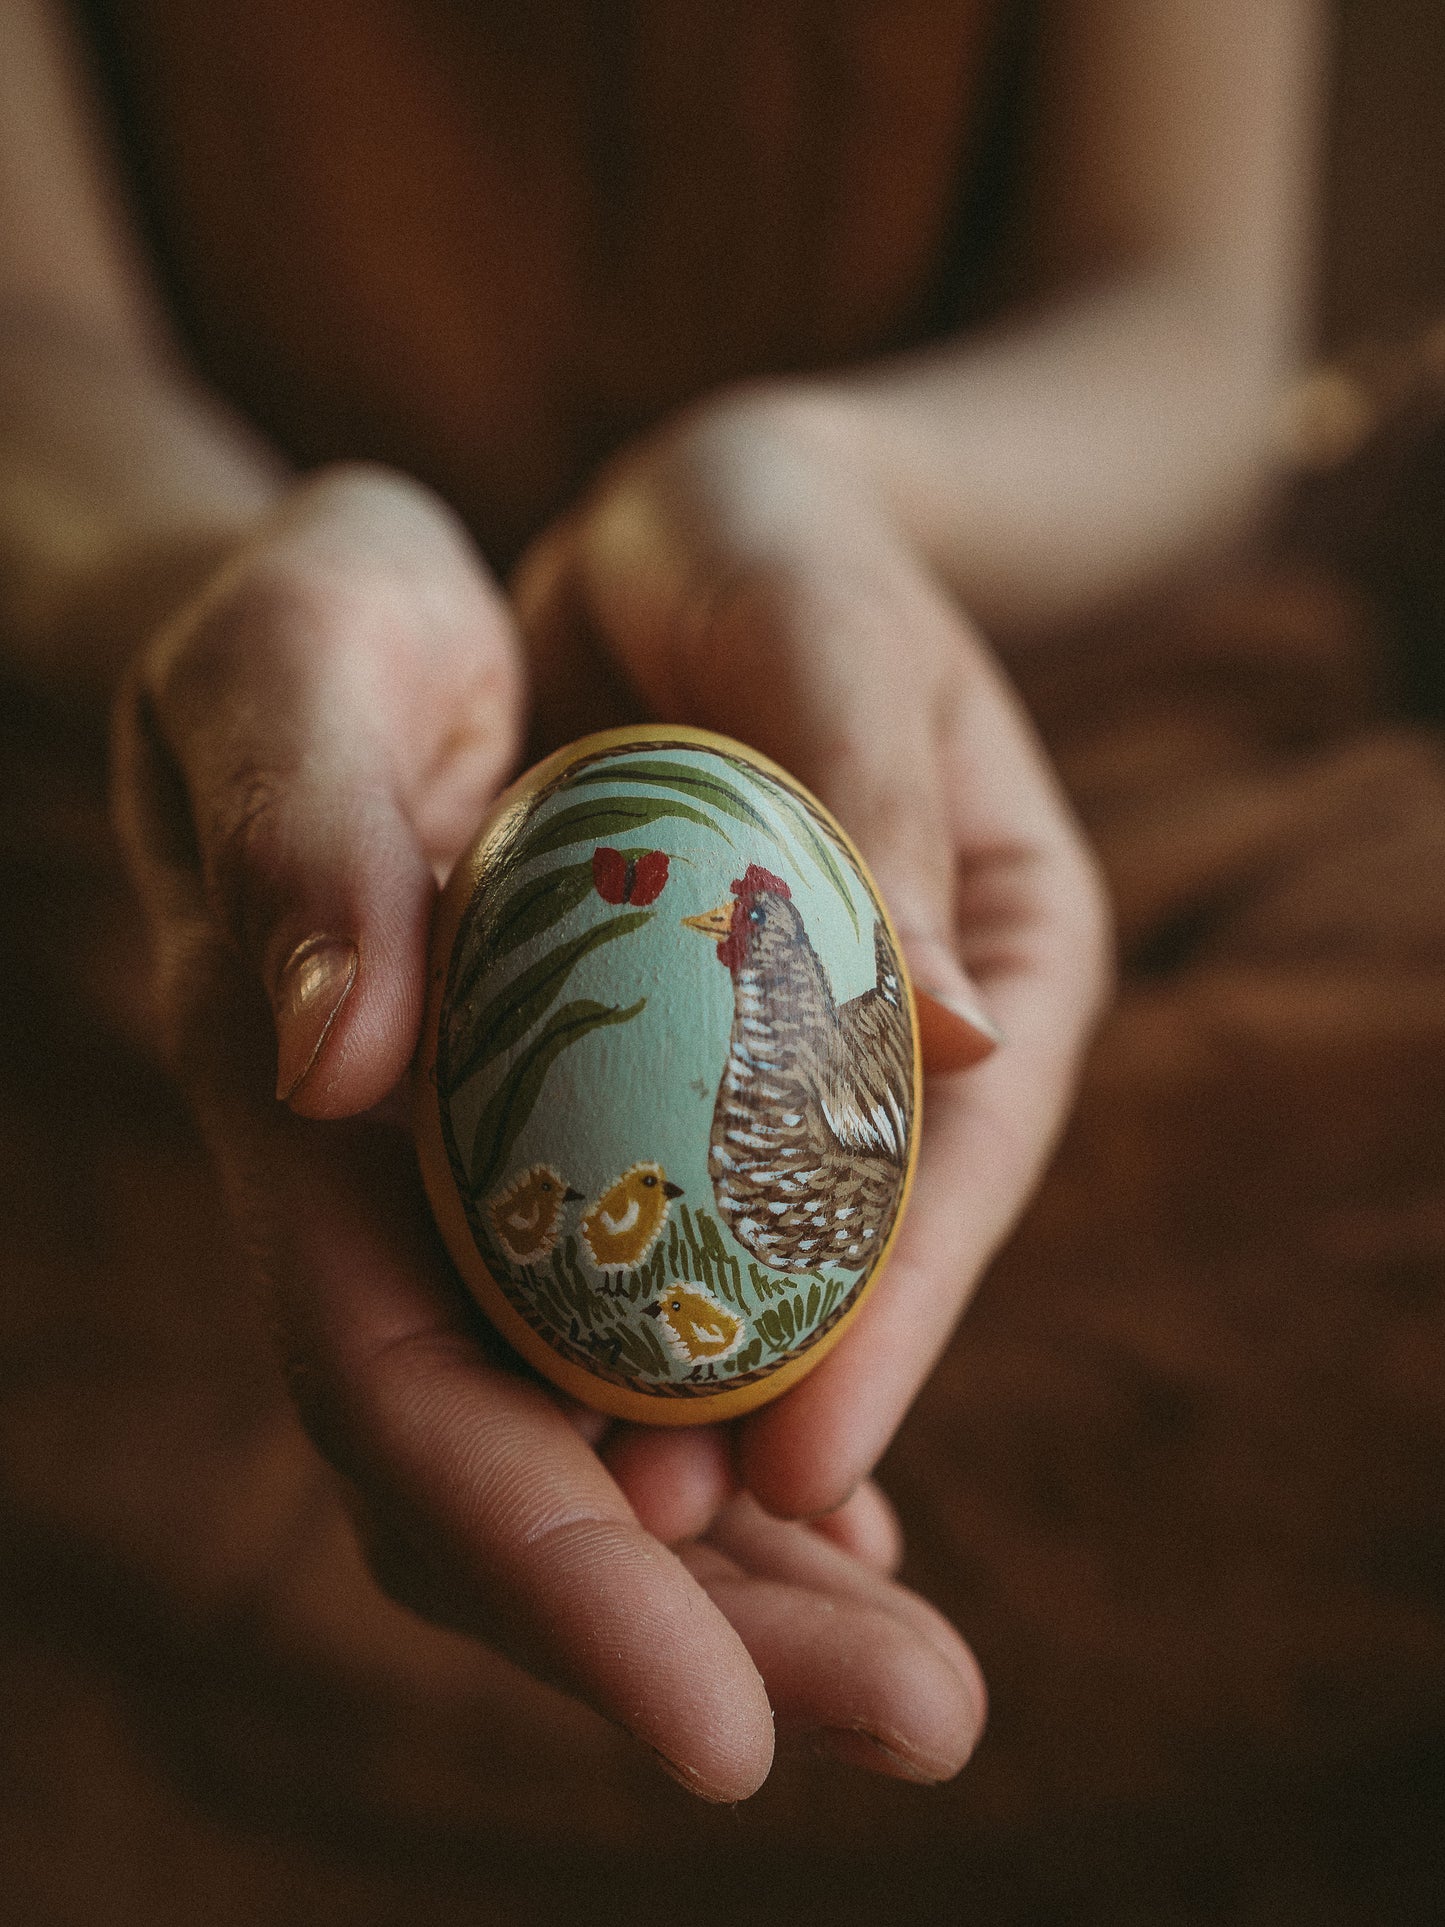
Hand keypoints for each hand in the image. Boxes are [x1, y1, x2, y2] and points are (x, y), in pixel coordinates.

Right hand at [112, 461, 985, 1801]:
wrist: (340, 634)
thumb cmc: (316, 626)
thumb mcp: (298, 661)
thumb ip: (300, 840)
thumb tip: (342, 1065)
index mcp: (310, 1123)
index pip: (406, 1399)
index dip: (546, 1572)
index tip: (719, 1727)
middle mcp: (388, 1205)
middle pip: (519, 1480)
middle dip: (703, 1628)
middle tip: (926, 1717)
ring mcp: (471, 1199)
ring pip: (593, 1443)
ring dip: (757, 1570)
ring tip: (924, 1661)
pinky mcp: (555, 1159)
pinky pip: (642, 1343)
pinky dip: (745, 1442)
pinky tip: (850, 1505)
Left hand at [514, 388, 1111, 1515]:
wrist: (685, 531)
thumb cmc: (779, 548)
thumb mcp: (824, 632)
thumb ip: (880, 806)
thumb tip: (970, 1042)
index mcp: (997, 947)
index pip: (956, 1166)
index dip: (892, 1324)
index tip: (808, 1472)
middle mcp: (900, 1031)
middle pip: (861, 1257)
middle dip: (789, 1409)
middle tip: (688, 1550)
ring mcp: (783, 1052)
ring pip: (749, 1255)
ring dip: (682, 1391)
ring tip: (602, 1530)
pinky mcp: (673, 1051)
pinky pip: (643, 1193)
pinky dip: (603, 1297)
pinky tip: (543, 1409)